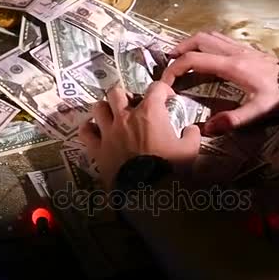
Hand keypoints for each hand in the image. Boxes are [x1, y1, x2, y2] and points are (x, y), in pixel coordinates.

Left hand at [78, 82, 200, 188]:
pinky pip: (86, 131)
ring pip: (99, 108)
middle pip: (117, 92)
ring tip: (113, 116)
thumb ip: (192, 135)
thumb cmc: (170, 167)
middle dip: (126, 96)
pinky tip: (95, 130)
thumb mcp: (189, 150)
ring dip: (106, 109)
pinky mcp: (98, 148)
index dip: (163, 90)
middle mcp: (126, 117)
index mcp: (150, 112)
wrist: (148, 191)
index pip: (155, 88)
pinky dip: (89, 128)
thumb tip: (191, 129)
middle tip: (133, 106)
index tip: (167, 98)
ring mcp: (108, 132)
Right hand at [161, 31, 278, 134]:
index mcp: (232, 66)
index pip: (194, 59)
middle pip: (198, 40)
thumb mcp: (260, 111)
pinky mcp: (246, 49)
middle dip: (179, 50)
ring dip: (191, 43)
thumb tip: (207, 129)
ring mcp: (240, 48)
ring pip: (209, 36)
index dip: (175, 68)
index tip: (166, 80)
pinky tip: (205, 56)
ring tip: (181, 57)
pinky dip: (205, 43)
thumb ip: (234, 119)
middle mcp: (233, 52)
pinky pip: (219, 39)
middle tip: (168, 63)